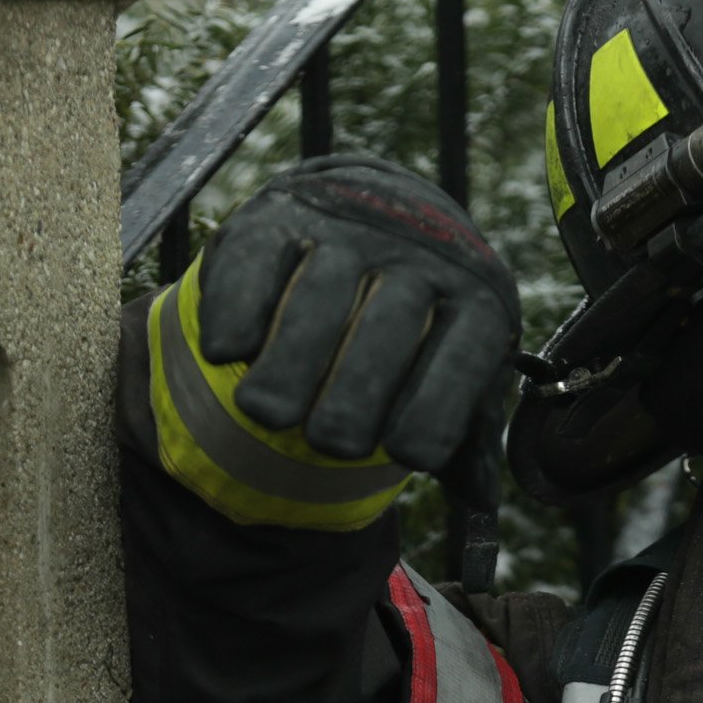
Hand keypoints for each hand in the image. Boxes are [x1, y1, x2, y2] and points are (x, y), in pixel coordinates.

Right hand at [193, 155, 519, 474]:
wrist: (389, 201)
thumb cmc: (429, 312)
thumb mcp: (463, 359)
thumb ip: (468, 432)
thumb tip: (478, 500)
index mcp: (478, 298)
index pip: (459, 365)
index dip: (430, 417)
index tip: (401, 457)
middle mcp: (419, 255)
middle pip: (383, 335)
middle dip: (351, 399)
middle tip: (327, 443)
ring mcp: (350, 229)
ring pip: (315, 301)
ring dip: (287, 366)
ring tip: (268, 413)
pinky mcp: (284, 213)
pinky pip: (255, 264)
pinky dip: (235, 312)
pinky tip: (224, 352)